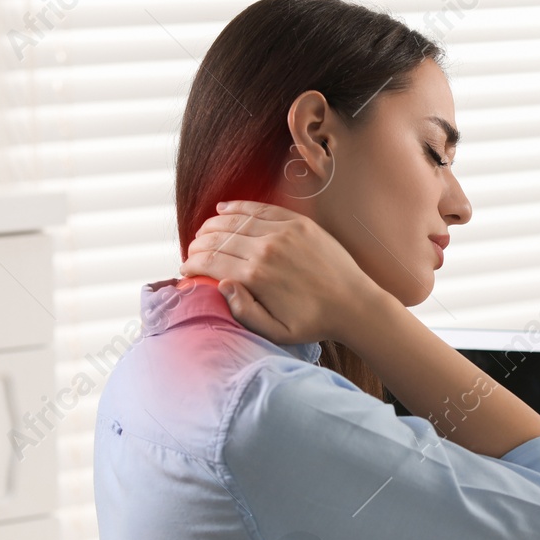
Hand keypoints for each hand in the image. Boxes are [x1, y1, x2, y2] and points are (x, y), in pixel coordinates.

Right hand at [180, 201, 383, 345]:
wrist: (354, 304)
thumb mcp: (276, 332)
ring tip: (202, 233)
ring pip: (235, 221)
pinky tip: (222, 209)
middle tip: (192, 252)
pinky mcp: (298, 223)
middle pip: (218, 239)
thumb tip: (222, 285)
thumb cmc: (313, 323)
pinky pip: (259, 209)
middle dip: (198, 245)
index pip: (211, 262)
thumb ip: (244, 312)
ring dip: (212, 225)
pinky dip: (237, 207)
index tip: (185, 269)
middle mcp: (266, 249)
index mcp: (256, 277)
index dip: (192, 264)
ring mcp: (283, 232)